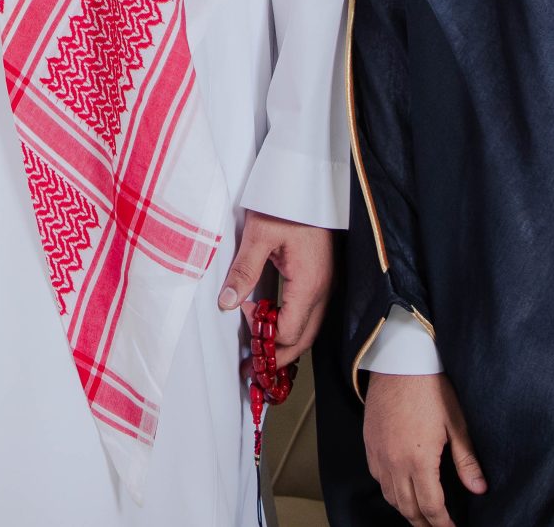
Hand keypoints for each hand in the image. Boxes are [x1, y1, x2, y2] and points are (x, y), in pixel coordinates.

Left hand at [215, 210, 332, 366]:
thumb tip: (228, 303)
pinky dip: (294, 328)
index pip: (288, 331)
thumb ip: (244, 270)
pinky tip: (276, 324)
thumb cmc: (287, 204)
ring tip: (263, 355)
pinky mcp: (323, 278)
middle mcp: (322, 290)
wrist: (310, 183)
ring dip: (286, 345)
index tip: (245, 315)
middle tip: (253, 370)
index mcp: (309, 283)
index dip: (264, 333)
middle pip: (302, 339)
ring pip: (309, 329)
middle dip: (277, 357)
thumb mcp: (259, 234)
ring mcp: (326, 285)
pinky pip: (311, 314)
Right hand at [364, 370, 487, 525]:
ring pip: (390, 496)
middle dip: (424, 524)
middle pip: (408, 508)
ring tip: (421, 517)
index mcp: (418, 460)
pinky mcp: (369, 443)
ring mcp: (378, 453)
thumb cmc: (431, 388)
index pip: (431, 507)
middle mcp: (394, 462)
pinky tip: (399, 491)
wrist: (399, 361)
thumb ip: (466, 460)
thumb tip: (479, 489)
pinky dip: (390, 492)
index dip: (442, 524)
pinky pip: (378, 479)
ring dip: (406, 510)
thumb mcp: (456, 423)